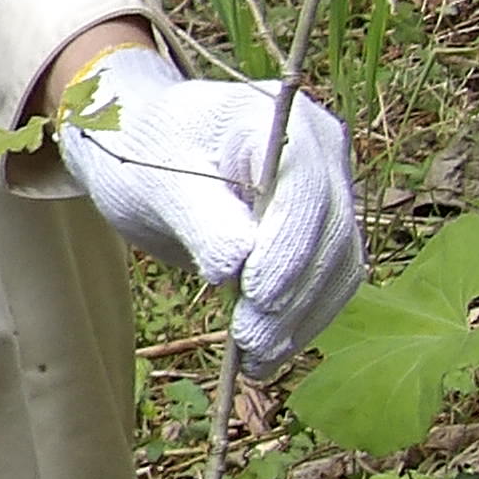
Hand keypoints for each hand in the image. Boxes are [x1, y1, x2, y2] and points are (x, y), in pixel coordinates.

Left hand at [53, 43, 365, 371]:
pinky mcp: (320, 227)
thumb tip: (237, 268)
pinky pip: (325, 279)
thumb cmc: (141, 153)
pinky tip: (266, 355)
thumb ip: (202, 221)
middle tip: (251, 343)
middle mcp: (318, 149)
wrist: (142, 148)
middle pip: (330, 230)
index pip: (303, 188)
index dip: (288, 246)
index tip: (257, 296)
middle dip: (294, 294)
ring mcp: (327, 187)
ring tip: (256, 361)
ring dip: (302, 319)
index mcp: (276, 117)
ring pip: (337, 263)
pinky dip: (300, 320)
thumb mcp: (157, 183)